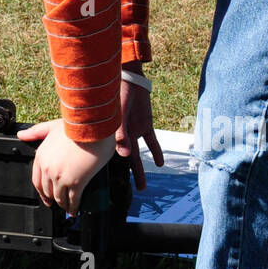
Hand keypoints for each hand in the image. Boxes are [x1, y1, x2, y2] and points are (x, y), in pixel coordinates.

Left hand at [18, 120, 114, 214]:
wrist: (91, 128)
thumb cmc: (75, 127)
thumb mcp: (51, 127)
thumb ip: (36, 132)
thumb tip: (21, 134)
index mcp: (41, 156)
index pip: (36, 180)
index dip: (41, 191)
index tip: (45, 197)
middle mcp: (48, 169)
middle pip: (47, 191)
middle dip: (52, 199)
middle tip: (57, 204)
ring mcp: (60, 177)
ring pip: (59, 197)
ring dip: (63, 205)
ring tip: (68, 208)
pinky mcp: (75, 182)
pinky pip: (72, 200)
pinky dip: (73, 207)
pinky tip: (74, 210)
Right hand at [116, 71, 162, 189]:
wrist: (129, 77)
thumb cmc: (116, 94)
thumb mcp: (117, 115)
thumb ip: (121, 134)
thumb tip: (125, 156)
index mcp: (110, 134)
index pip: (109, 155)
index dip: (107, 169)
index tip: (106, 184)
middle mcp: (122, 135)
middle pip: (126, 160)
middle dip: (131, 175)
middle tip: (134, 191)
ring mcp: (134, 130)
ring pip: (139, 155)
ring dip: (140, 170)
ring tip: (142, 187)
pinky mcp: (146, 124)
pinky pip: (152, 141)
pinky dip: (157, 152)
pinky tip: (160, 164)